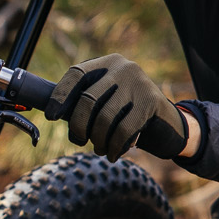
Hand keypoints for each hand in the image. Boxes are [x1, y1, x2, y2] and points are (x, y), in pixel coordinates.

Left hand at [50, 54, 186, 159]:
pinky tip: (113, 154)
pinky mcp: (151, 102)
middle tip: (79, 140)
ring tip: (100, 149)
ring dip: (98, 141)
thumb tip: (52, 112)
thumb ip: (85, 102)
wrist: (168, 123)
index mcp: (107, 63)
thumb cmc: (128, 114)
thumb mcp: (107, 100)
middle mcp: (123, 68)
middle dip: (79, 126)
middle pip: (87, 99)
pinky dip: (114, 147)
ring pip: (104, 118)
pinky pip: (122, 131)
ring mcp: (139, 83)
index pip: (76, 74)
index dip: (60, 95)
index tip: (51, 116)